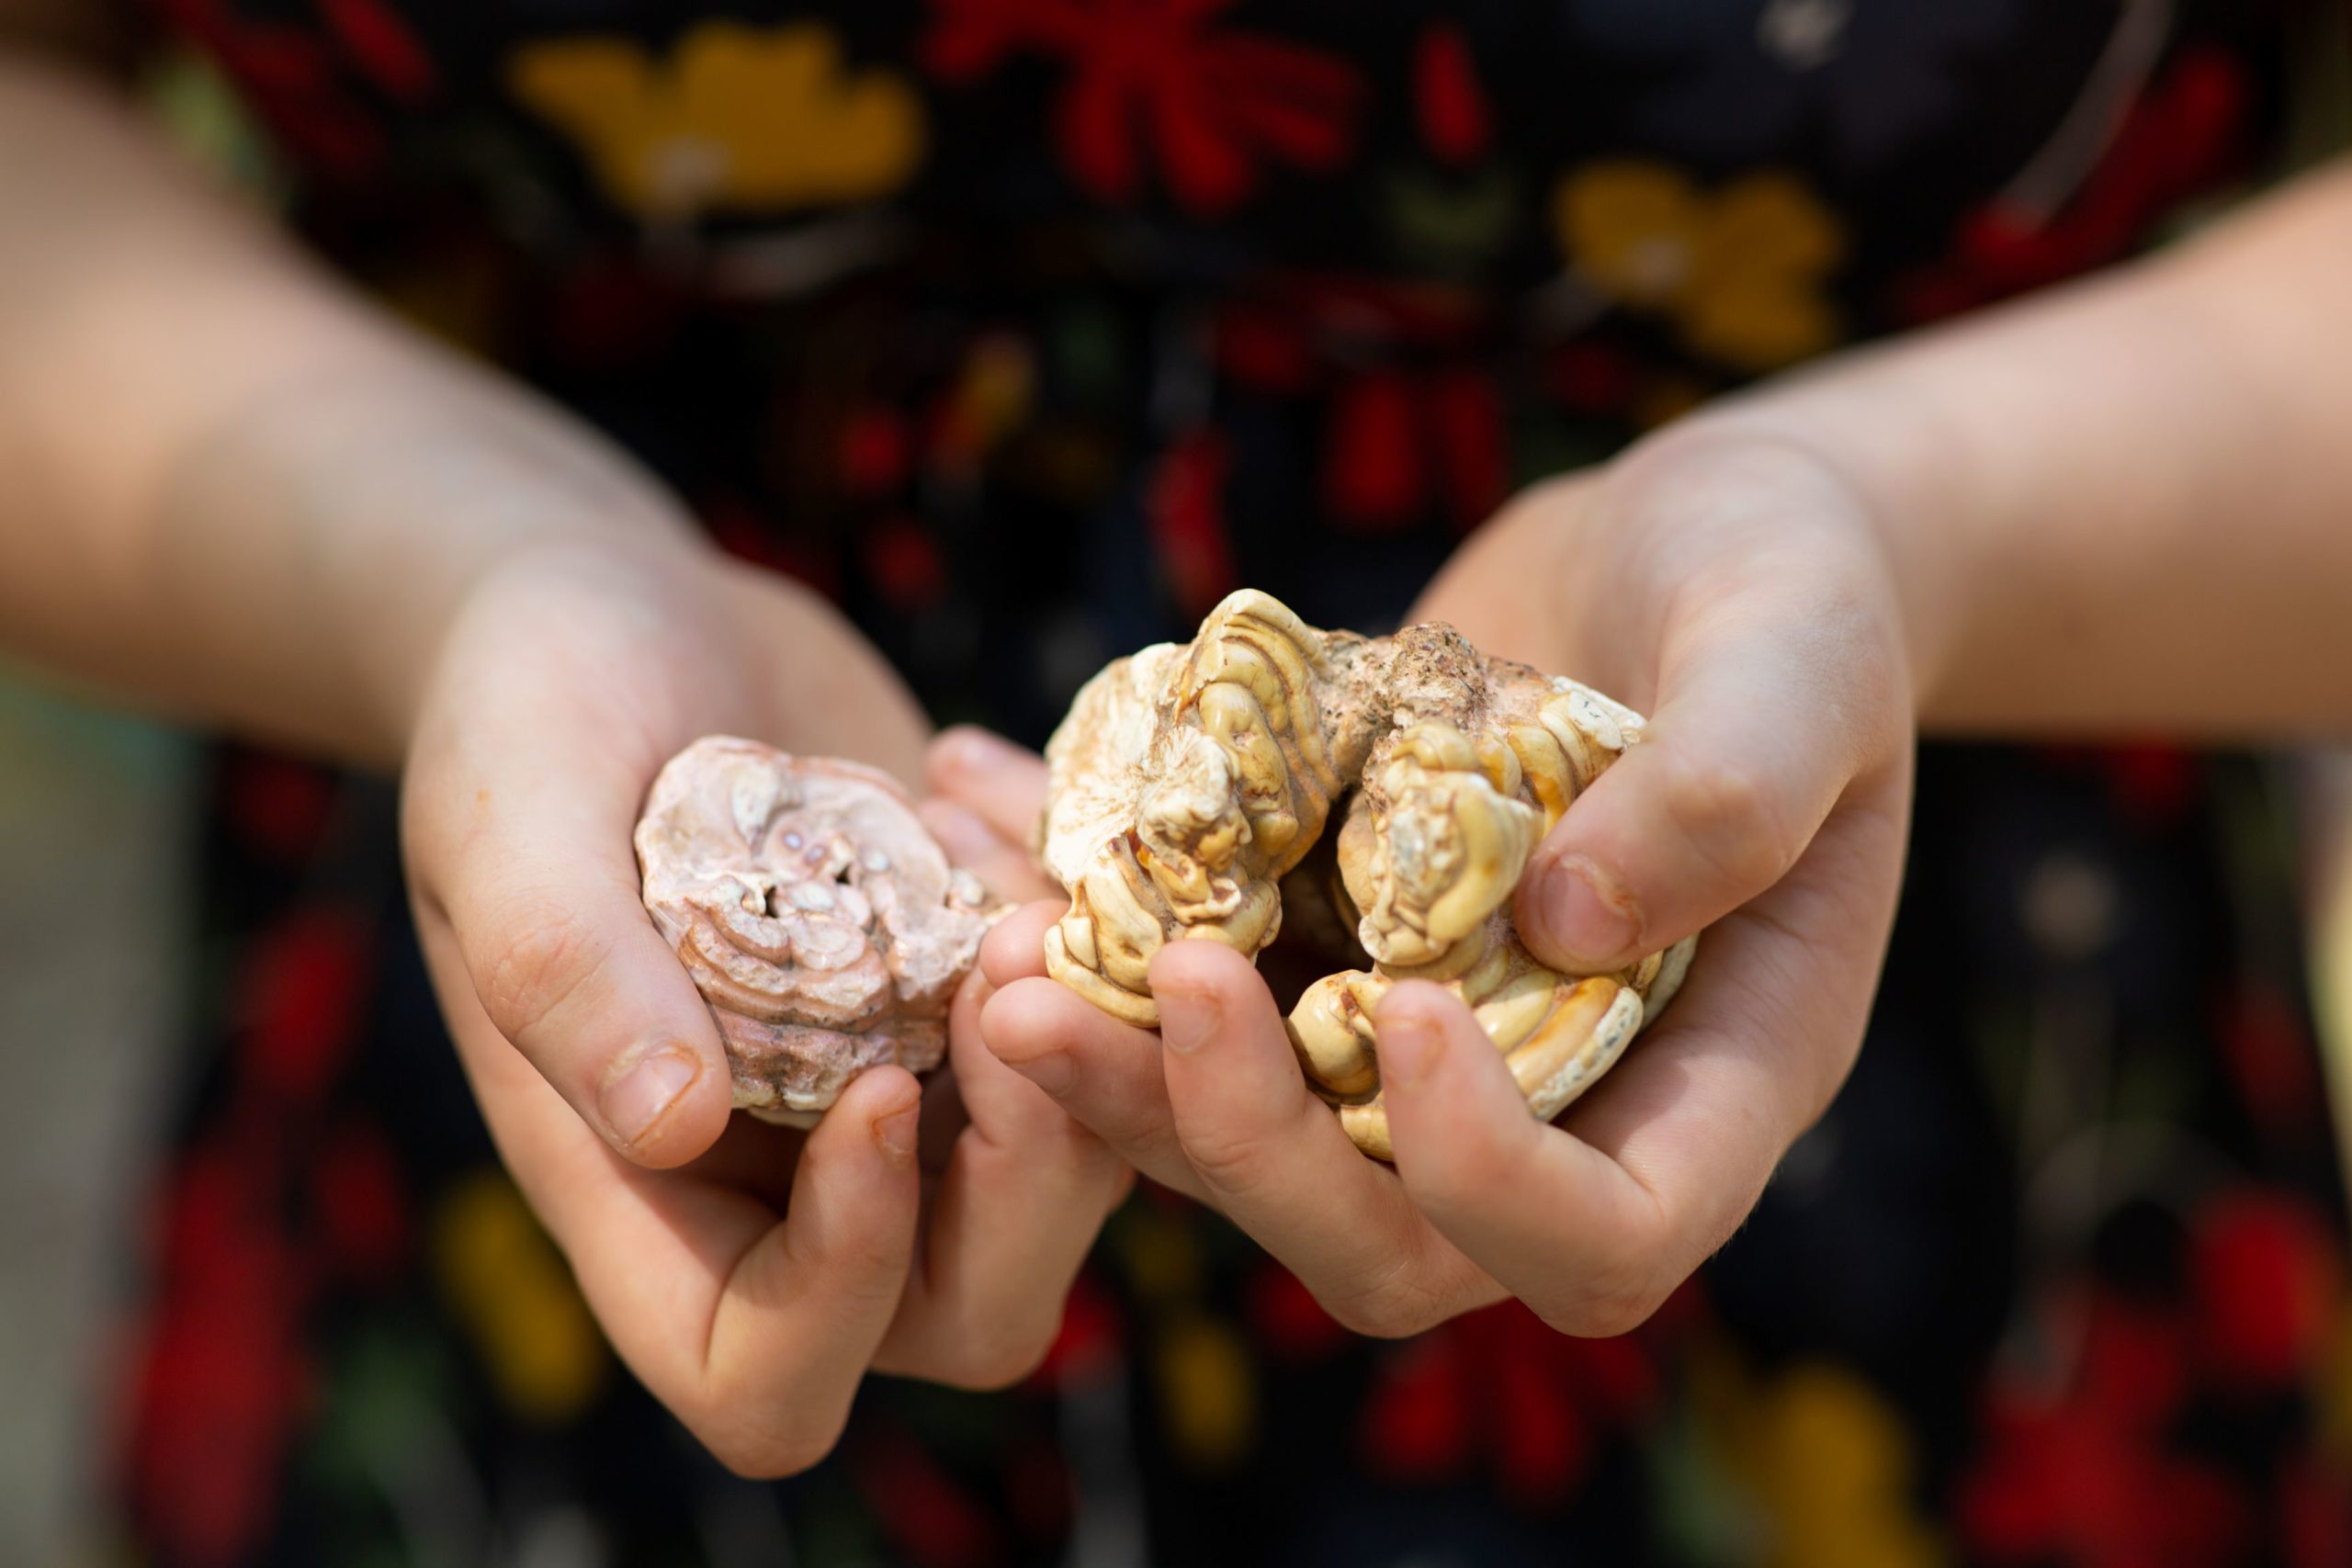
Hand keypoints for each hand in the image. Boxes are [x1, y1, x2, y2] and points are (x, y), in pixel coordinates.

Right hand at [400, 538, 1127, 1472]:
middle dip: (1030, 1164)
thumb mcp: (507, 817)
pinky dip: (1082, 911)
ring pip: (1077, 1167)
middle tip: (1004, 961)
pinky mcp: (990, 989)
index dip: (843, 1285)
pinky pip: (1108, 1016)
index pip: (767, 1372)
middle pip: (971, 1304)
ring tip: (980, 841)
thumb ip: (562, 967)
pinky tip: (977, 778)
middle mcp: (797, 1174)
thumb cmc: (522, 712)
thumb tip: (670, 1122)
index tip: (873, 1091)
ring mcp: (916, 1085)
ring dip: (1079, 1026)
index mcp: (649, 1196)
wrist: (623, 614)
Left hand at [939, 426, 1912, 1336]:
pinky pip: (1184, 994)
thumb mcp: (1799, 657)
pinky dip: (1081, 922)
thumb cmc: (1792, 593)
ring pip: (1247, 1141)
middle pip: (1380, 1236)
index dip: (1486, 1180)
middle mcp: (1551, 1098)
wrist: (1683, 545)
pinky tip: (980, 804)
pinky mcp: (1314, 952)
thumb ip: (1730, 787)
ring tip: (996, 949)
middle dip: (1227, 1143)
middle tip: (1079, 1007)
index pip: (1600, 1235)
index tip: (1404, 1010)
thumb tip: (1567, 921)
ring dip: (1107, 1074)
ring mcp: (1414, 1039)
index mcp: (1709, 1076)